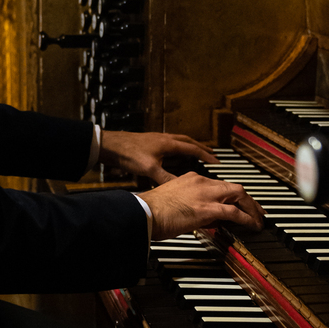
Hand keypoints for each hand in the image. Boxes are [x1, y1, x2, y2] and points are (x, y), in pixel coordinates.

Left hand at [99, 130, 217, 182]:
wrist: (111, 145)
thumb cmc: (129, 154)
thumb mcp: (150, 169)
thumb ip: (166, 178)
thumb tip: (180, 188)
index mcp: (169, 144)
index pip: (193, 148)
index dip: (206, 155)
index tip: (217, 161)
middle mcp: (166, 139)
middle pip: (189, 142)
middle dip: (202, 148)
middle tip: (212, 155)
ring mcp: (158, 139)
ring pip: (180, 141)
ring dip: (191, 147)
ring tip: (198, 153)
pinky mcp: (151, 142)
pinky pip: (171, 143)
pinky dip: (179, 148)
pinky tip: (175, 155)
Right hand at [140, 174, 263, 241]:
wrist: (145, 212)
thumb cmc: (151, 210)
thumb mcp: (174, 201)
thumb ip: (191, 205)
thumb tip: (204, 218)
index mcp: (192, 179)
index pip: (219, 184)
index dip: (231, 195)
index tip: (237, 203)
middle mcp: (201, 182)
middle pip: (233, 187)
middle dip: (248, 199)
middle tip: (256, 210)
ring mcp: (206, 194)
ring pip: (238, 195)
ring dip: (251, 208)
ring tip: (258, 219)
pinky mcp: (207, 209)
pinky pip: (234, 212)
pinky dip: (246, 218)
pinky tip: (252, 225)